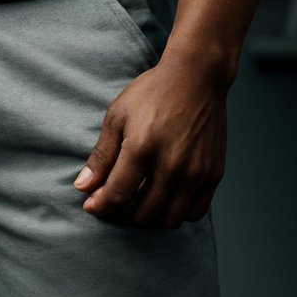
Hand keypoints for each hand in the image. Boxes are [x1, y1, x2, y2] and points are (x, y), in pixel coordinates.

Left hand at [73, 49, 227, 228]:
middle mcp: (172, 165)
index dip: (100, 206)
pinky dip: (177, 213)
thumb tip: (83, 187)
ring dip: (150, 218)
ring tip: (140, 199)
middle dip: (123, 213)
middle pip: (143, 215)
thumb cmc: (154, 91)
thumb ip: (102, 155)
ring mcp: (196, 172)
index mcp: (142, 148)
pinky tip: (165, 196)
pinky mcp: (214, 174)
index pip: (117, 195)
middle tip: (117, 200)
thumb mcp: (118, 115)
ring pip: (169, 220)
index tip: (91, 205)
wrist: (197, 76)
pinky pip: (195, 212)